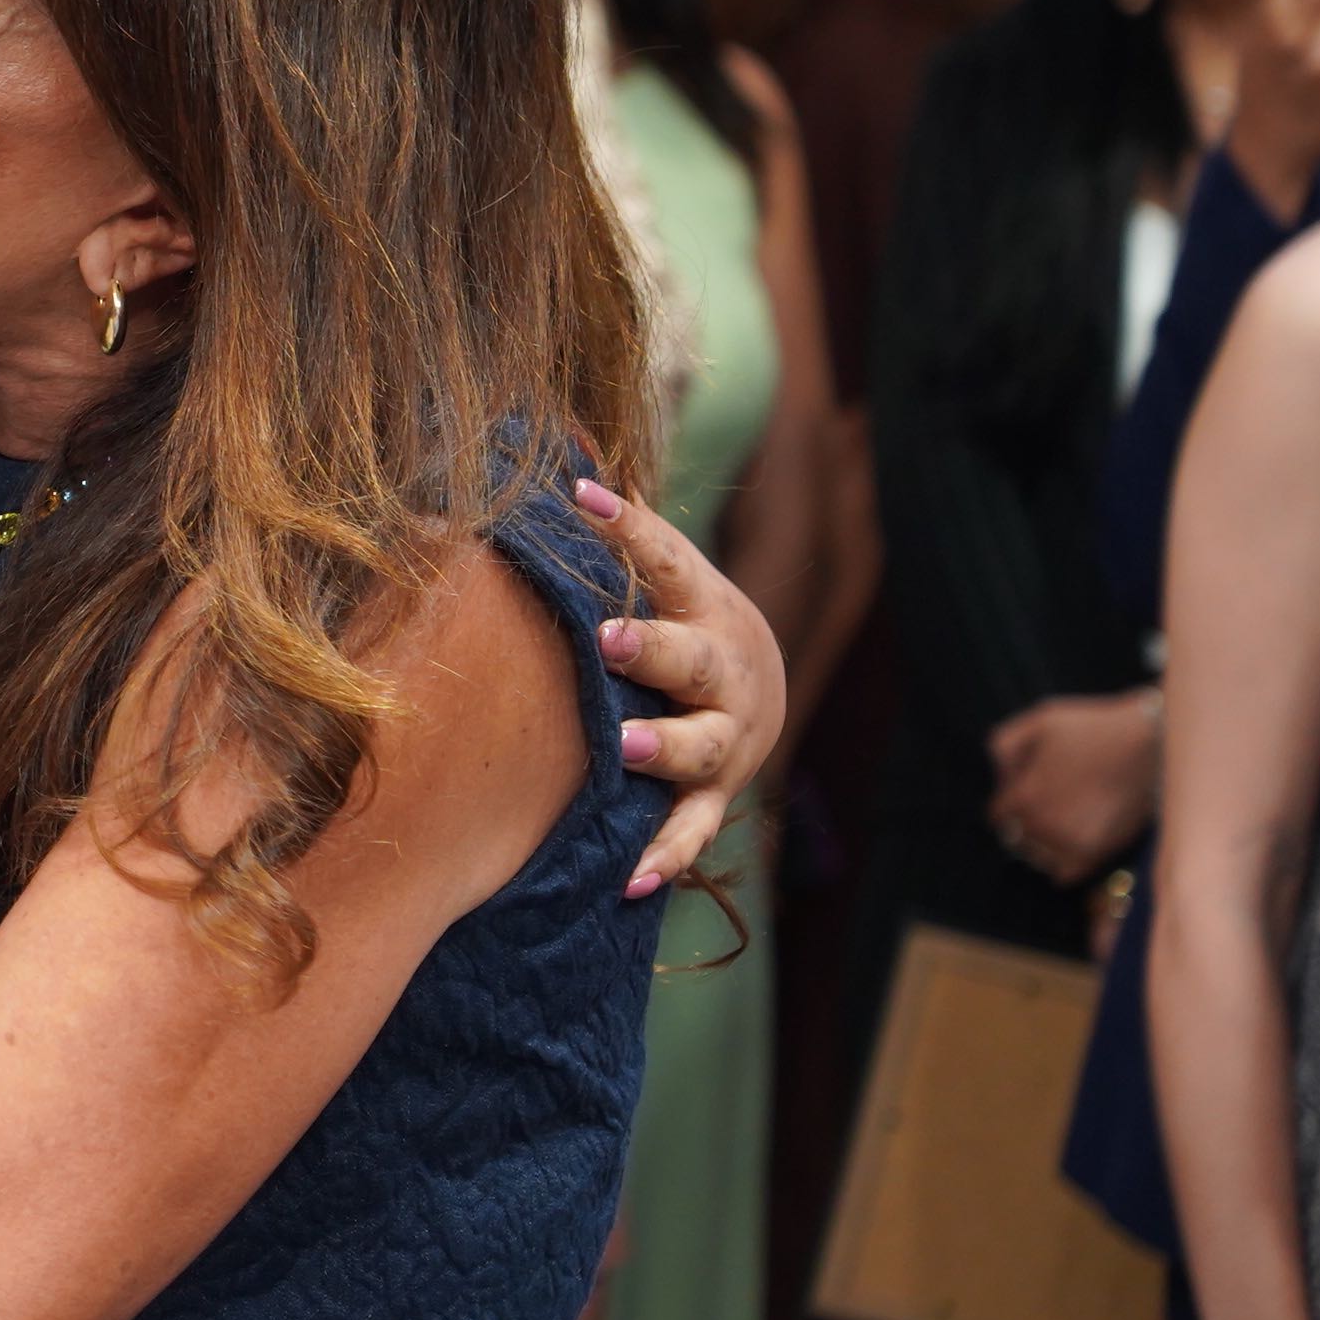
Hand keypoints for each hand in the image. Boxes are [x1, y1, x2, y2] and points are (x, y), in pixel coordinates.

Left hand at [576, 478, 789, 897]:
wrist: (762, 688)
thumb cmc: (683, 617)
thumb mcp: (663, 566)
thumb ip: (615, 518)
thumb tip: (556, 438)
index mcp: (701, 605)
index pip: (664, 555)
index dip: (626, 525)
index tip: (580, 494)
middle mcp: (720, 673)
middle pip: (691, 659)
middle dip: (652, 649)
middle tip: (608, 640)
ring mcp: (724, 739)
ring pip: (698, 747)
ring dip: (661, 749)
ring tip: (622, 750)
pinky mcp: (715, 795)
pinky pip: (693, 829)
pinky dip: (667, 855)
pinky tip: (633, 881)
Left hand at [987, 690, 1161, 886]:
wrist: (1153, 746)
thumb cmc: (1095, 729)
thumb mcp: (1039, 721)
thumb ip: (1005, 746)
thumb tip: (1002, 777)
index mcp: (1026, 797)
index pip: (999, 814)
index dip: (1009, 799)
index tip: (1025, 788)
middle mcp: (1046, 827)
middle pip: (1016, 837)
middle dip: (1024, 821)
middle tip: (1048, 802)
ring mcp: (1073, 845)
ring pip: (1038, 857)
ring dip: (1041, 844)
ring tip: (1061, 820)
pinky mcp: (1100, 855)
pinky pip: (1064, 874)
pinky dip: (1061, 862)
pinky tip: (1070, 841)